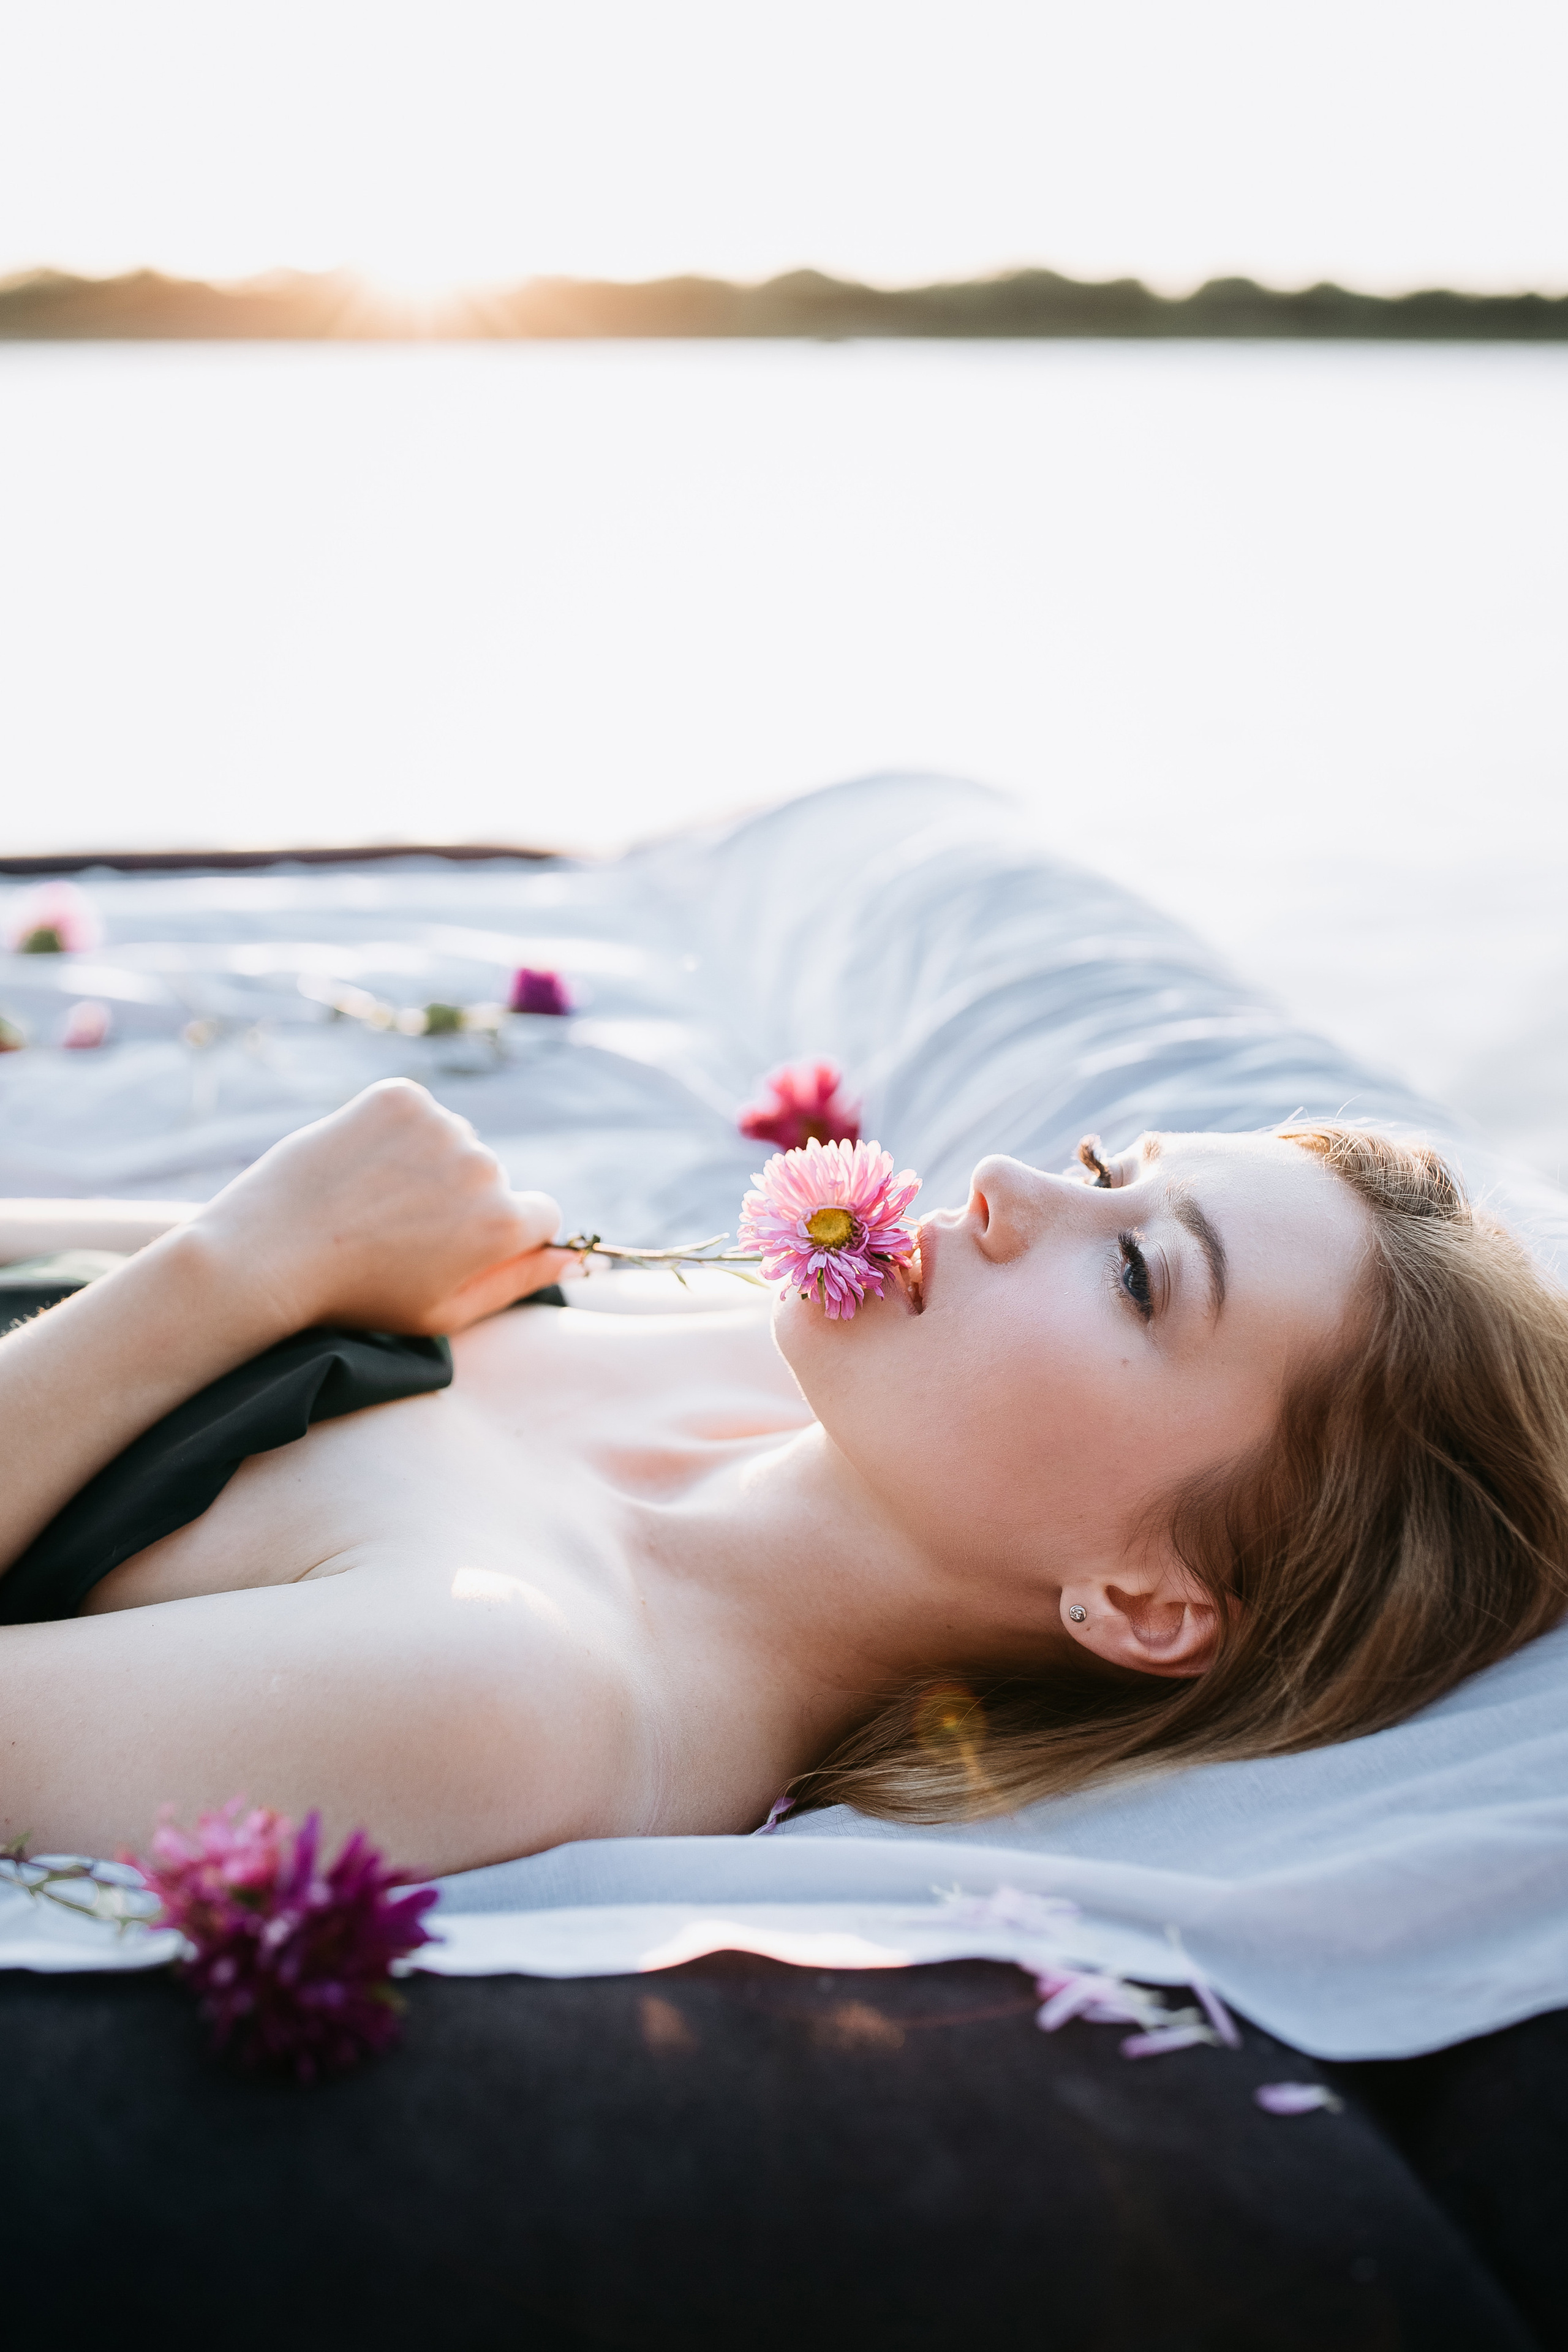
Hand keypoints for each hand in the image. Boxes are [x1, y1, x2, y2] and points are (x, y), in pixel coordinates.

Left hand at [186, 1080, 569, 1336]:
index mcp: (502, 1222)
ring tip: (370, 1200)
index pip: (539, 1213)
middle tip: (394, 1231)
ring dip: (424, 1163)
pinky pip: (416, 1111)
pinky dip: (393, 1132)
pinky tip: (359, 1166)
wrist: (269, 1253)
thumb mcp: (446, 1311)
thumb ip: (518, 1282)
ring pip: (452, 1141)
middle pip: (491, 1176)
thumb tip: (574, 1259)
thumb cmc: (357, 1296)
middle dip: (456, 1199)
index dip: (498, 1234)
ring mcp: (440, 1125)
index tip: (453, 1246)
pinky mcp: (399, 1096)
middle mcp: (482, 1165)